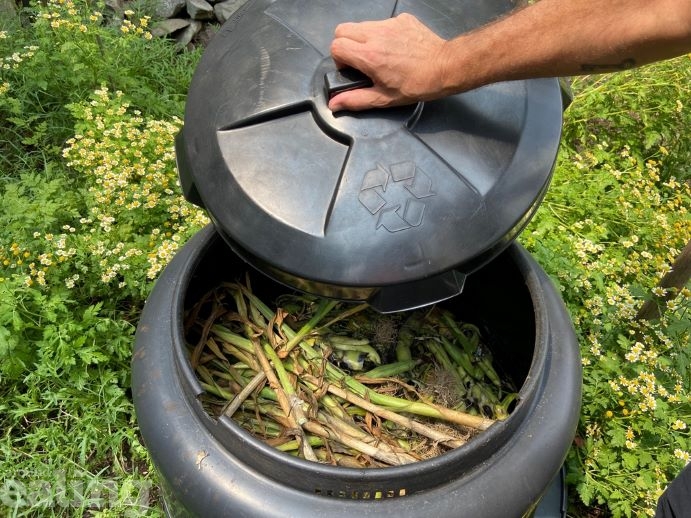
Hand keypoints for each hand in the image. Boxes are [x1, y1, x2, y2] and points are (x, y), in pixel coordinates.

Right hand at [328, 13, 450, 110]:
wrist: (444, 67)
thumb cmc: (416, 85)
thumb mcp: (384, 98)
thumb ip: (355, 99)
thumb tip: (334, 103)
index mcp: (369, 56)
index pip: (336, 46)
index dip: (339, 59)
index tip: (351, 69)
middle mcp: (376, 35)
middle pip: (342, 30)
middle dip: (344, 45)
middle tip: (358, 60)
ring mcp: (389, 24)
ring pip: (361, 25)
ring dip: (362, 39)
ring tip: (378, 55)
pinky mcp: (401, 19)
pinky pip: (382, 23)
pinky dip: (382, 34)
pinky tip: (394, 47)